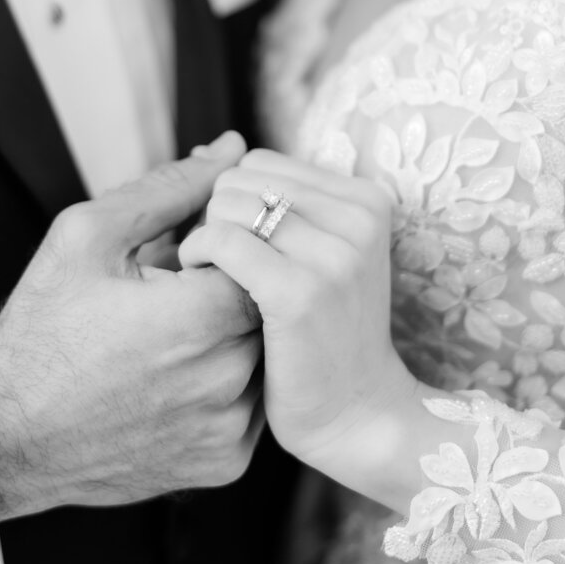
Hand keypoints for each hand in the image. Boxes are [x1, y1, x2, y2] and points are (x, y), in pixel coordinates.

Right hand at [0, 133, 263, 522]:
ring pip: (265, 357)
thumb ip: (172, 187)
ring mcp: (228, 427)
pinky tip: (174, 380)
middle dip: (230, 290)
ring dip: (232, 338)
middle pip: (268, 306)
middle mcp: (227, 377)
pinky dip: (225, 386)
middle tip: (174, 297)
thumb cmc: (43, 327)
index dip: (226, 248)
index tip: (185, 257)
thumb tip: (233, 149)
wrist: (4, 432)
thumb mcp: (90, 235)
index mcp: (202, 315)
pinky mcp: (224, 464)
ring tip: (171, 339)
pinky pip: (251, 408)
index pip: (261, 255)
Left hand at [179, 150, 414, 473]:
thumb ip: (274, 200)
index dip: (232, 203)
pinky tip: (202, 286)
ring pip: (227, 205)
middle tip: (220, 268)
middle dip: (214, 218)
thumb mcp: (316, 254)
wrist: (357, 416)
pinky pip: (221, 241)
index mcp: (366, 199)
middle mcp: (358, 216)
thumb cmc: (321, 335)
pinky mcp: (300, 291)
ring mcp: (334, 254)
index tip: (237, 248)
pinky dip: (198, 258)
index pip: (260, 164)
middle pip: (239, 180)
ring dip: (203, 239)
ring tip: (213, 278)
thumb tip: (212, 147)